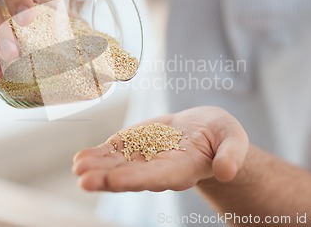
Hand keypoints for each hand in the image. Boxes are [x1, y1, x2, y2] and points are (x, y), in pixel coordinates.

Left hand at [73, 106, 248, 191]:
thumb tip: (227, 171)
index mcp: (182, 170)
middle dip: (107, 178)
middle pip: (131, 176)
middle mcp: (158, 169)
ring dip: (96, 168)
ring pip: (117, 166)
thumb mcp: (233, 139)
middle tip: (84, 181)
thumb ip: (231, 154)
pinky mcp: (134, 145)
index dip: (137, 179)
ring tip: (77, 168)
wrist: (203, 130)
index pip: (158, 178)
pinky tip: (80, 159)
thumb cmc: (221, 135)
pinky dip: (97, 155)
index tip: (116, 182)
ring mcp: (143, 158)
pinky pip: (113, 152)